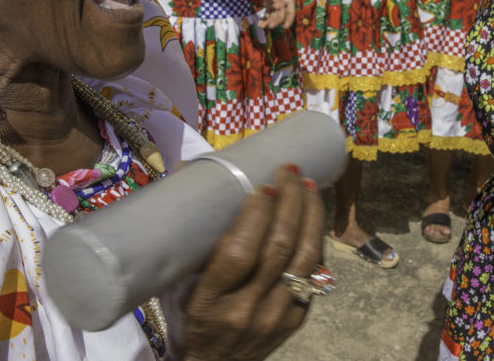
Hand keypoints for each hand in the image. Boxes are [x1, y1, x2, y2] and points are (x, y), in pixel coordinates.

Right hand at [183, 165, 324, 360]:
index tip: (263, 186)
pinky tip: (313, 217)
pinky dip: (316, 240)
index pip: (239, 254)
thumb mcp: (177, 287)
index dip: (256, 215)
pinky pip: (315, 273)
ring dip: (311, 216)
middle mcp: (246, 310)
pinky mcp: (297, 319)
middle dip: (289, 203)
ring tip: (309, 185)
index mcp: (209, 302)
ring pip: (305, 259)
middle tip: (290, 172)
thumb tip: (185, 175)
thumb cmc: (188, 319)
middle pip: (278, 249)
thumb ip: (187, 240)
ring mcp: (276, 317)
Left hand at [259, 0, 303, 29]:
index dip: (289, 19)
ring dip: (268, 22)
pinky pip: (267, 14)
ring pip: (273, 17)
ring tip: (261, 26)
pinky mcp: (270, 5)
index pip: (291, 11)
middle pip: (281, 16)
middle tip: (270, 26)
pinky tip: (259, 24)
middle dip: (276, 22)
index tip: (286, 26)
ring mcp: (277, 6)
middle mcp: (284, 4)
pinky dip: (264, 20)